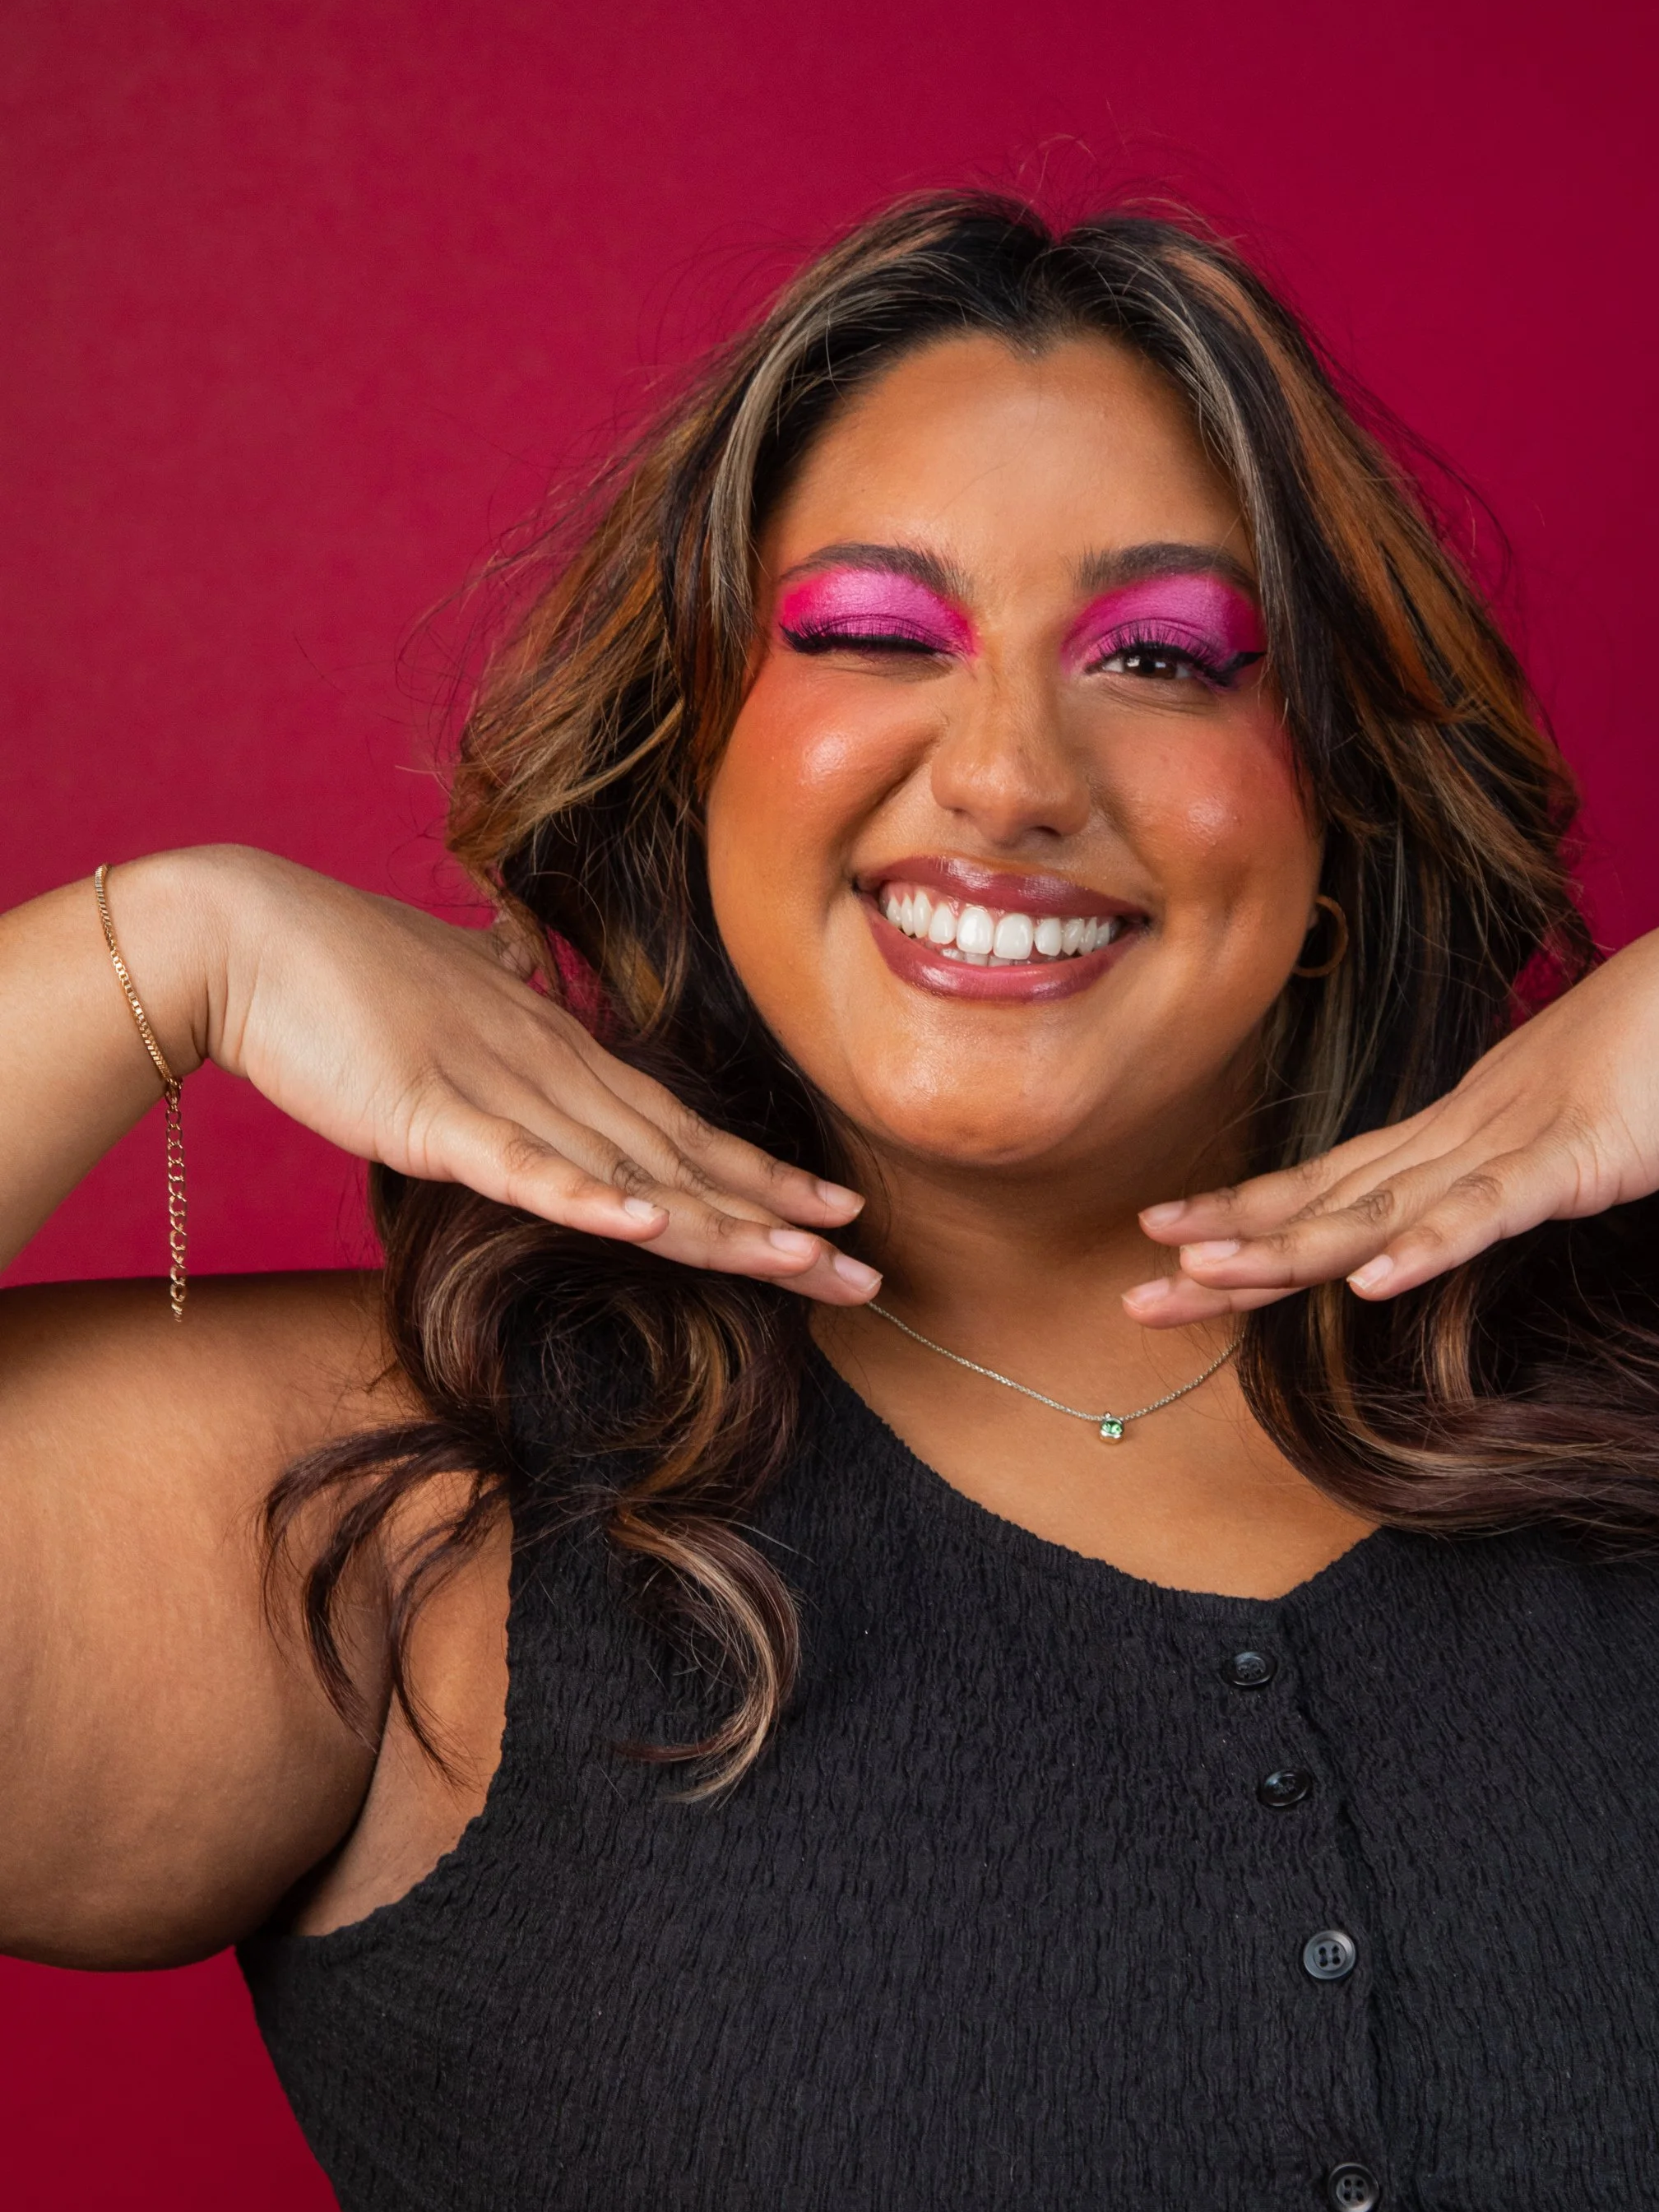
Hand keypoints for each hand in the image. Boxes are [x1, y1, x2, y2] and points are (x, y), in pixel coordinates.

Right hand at [136, 846, 878, 1300]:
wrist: (240, 935)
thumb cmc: (336, 968)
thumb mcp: (447, 989)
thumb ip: (498, 990)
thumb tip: (525, 964)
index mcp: (558, 1051)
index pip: (682, 1127)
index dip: (763, 1177)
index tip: (837, 1216)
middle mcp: (549, 1071)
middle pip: (683, 1161)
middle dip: (777, 1222)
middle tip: (866, 1276)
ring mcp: (495, 1092)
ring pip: (628, 1171)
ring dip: (715, 1222)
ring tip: (799, 1264)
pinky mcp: (429, 1114)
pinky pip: (520, 1165)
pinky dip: (585, 1195)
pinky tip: (647, 1225)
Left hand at [1127, 892, 1658, 1323]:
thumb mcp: (1566, 1128)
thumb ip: (1510, 1172)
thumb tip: (1465, 1205)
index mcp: (1456, 1128)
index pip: (1329, 1181)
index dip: (1246, 1214)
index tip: (1168, 1237)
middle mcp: (1461, 1132)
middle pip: (1325, 1200)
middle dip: (1229, 1248)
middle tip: (1136, 1288)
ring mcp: (1511, 1142)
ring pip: (1380, 1207)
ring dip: (1292, 1248)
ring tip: (1207, 1278)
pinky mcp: (1573, 1158)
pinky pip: (1490, 1211)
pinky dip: (1430, 1246)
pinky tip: (1374, 1281)